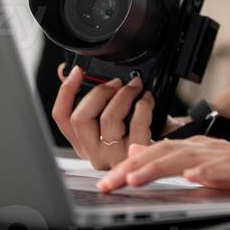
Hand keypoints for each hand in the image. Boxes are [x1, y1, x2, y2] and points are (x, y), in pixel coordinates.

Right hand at [52, 65, 166, 169]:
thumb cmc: (142, 134)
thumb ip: (94, 99)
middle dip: (99, 92)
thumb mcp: (116, 116)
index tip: (77, 71)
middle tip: (116, 82)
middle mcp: (94, 153)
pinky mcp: (136, 156)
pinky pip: (136, 125)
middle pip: (80, 118)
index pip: (61, 118)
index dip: (65, 91)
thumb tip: (70, 71)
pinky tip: (147, 99)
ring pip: (108, 119)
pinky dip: (142, 105)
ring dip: (124, 95)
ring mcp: (113, 158)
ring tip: (136, 86)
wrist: (167, 156)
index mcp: (84, 143)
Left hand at [96, 137, 229, 196]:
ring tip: (136, 177)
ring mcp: (226, 157)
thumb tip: (137, 154)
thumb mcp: (205, 167)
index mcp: (195, 150)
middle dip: (133, 169)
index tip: (105, 183)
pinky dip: (208, 172)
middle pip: (164, 155)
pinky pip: (225, 169)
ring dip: (160, 167)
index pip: (155, 155)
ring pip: (187, 159)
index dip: (128, 167)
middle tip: (109, 183)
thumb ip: (173, 161)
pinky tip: (194, 177)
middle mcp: (207, 149)